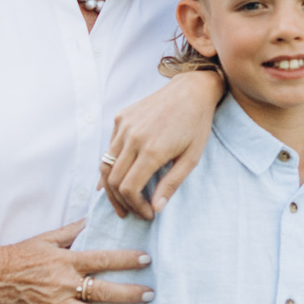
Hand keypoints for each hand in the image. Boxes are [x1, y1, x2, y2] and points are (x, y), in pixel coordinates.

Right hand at [0, 222, 151, 303]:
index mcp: (66, 261)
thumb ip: (73, 231)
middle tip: (151, 294)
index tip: (147, 260)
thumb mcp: (46, 238)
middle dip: (130, 293)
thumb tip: (94, 217)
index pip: (104, 260)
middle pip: (103, 290)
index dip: (127, 260)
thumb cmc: (17, 255)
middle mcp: (63, 284)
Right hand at [101, 71, 223, 217]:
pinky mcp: (121, 117)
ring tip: (120, 202)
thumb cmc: (197, 124)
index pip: (130, 189)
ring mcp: (124, 126)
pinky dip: (111, 165)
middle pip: (113, 180)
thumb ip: (172, 183)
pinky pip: (110, 147)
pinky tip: (117, 178)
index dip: (135, 207)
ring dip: (110, 188)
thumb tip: (156, 209)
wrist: (192, 89)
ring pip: (105, 165)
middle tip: (130, 213)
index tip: (147, 214)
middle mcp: (133, 137)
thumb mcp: (192, 157)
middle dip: (121, 202)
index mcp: (152, 149)